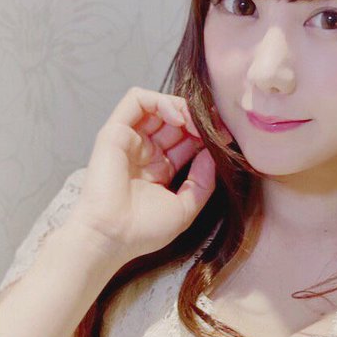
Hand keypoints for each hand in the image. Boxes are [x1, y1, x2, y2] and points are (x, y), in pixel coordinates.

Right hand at [63, 87, 230, 262]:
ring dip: (182, 107)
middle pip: (175, 121)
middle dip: (197, 119)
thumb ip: (203, 182)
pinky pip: (136, 100)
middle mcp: (145, 152)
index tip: (225, 137)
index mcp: (159, 170)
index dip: (206, 135)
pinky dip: (160, 100)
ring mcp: (130, 140)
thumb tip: (213, 154)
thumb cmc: (143, 230)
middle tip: (216, 127)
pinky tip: (178, 118)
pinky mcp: (115, 131)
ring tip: (197, 122)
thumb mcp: (185, 209)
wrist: (112, 236)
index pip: (186, 140)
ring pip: (158, 106)